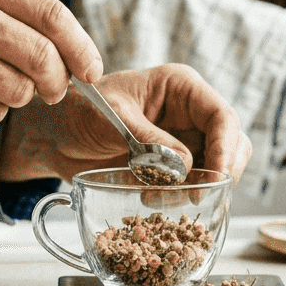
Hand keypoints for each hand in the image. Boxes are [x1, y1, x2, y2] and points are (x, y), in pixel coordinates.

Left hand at [0, 64, 251, 183]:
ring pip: (215, 168)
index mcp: (179, 87)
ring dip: (196, 189)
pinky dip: (178, 197)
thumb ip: (148, 140)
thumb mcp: (111, 120)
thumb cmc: (77, 112)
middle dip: (219, 173)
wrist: (53, 135)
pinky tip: (150, 199)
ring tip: (159, 197)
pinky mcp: (172, 165)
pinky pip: (191, 185)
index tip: (216, 178)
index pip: (222, 115)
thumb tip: (185, 165)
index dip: (226, 148)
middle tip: (195, 196)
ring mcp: (182, 140)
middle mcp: (188, 112)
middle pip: (231, 143)